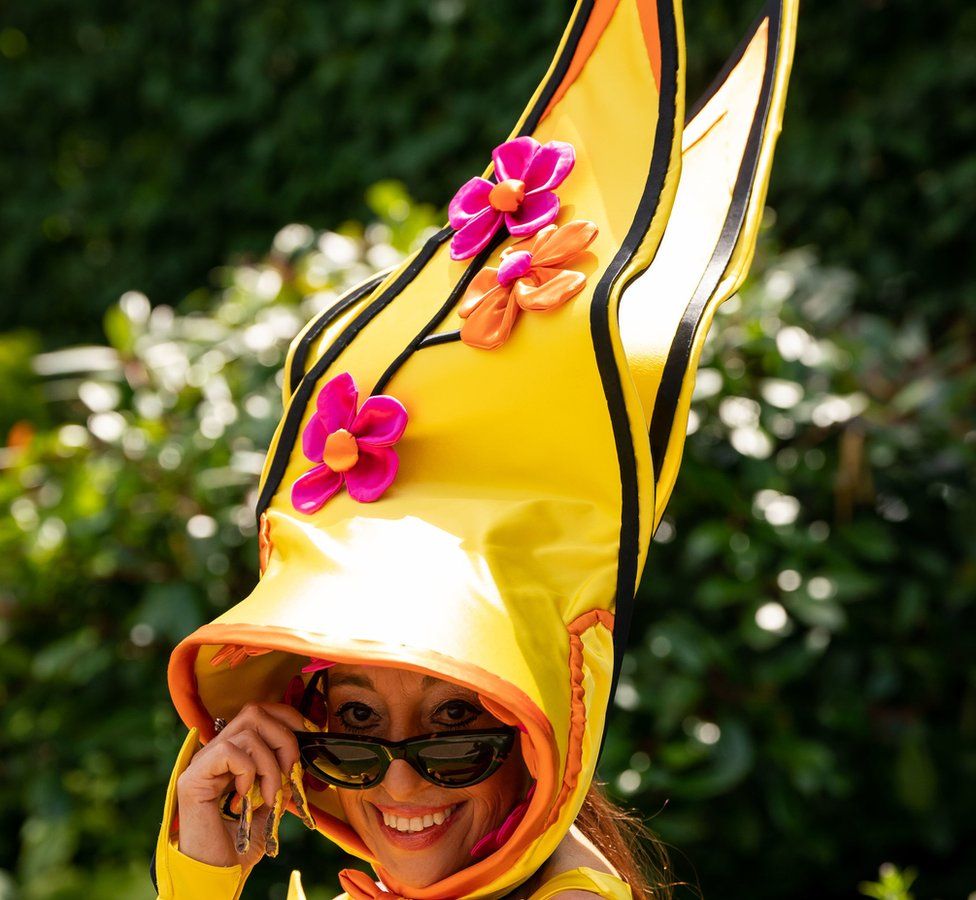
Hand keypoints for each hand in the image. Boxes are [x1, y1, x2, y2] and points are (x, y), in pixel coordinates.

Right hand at [175, 701, 307, 869]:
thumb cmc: (237, 849)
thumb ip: (279, 781)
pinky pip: (229, 751)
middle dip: (285, 738)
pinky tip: (244, 795)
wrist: (213, 878)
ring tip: (270, 795)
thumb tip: (299, 761)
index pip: (259, 712)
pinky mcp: (192, 778)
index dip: (287, 717)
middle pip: (254, 712)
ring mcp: (201, 763)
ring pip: (247, 731)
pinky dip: (248, 769)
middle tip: (290, 773)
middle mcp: (213, 753)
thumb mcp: (267, 808)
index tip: (308, 736)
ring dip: (270, 764)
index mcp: (230, 756)